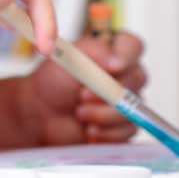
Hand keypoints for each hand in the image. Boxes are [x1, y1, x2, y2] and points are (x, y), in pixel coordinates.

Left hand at [18, 32, 147, 146]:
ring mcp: (126, 100)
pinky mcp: (124, 124)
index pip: (133, 46)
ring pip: (133, 107)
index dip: (127, 55)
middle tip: (81, 95)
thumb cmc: (54, 82)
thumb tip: (116, 60)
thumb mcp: (70, 56)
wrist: (41, 113)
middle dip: (106, 91)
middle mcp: (124, 75)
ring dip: (102, 114)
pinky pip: (129, 129)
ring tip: (80, 113)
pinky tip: (89, 129)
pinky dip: (106, 132)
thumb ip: (96, 52)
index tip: (112, 67)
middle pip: (137, 79)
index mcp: (112, 52)